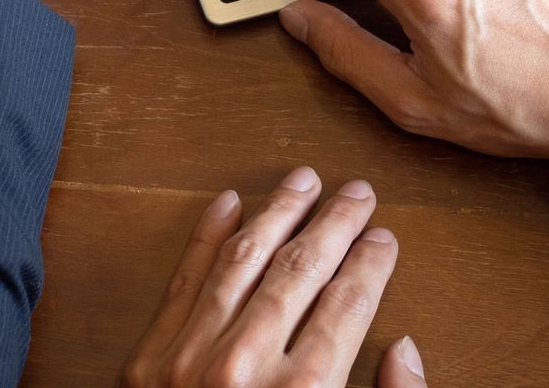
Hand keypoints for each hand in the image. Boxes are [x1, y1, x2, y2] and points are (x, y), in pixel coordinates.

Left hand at [122, 168, 424, 386]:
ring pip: (241, 261)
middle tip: (358, 192)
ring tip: (301, 180)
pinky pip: (182, 282)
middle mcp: (243, 368)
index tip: (386, 237)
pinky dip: (204, 237)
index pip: (347, 306)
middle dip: (334, 225)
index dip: (371, 265)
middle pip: (300, 271)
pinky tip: (227, 203)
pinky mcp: (144, 364)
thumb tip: (404, 350)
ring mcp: (187, 360)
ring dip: (275, 213)